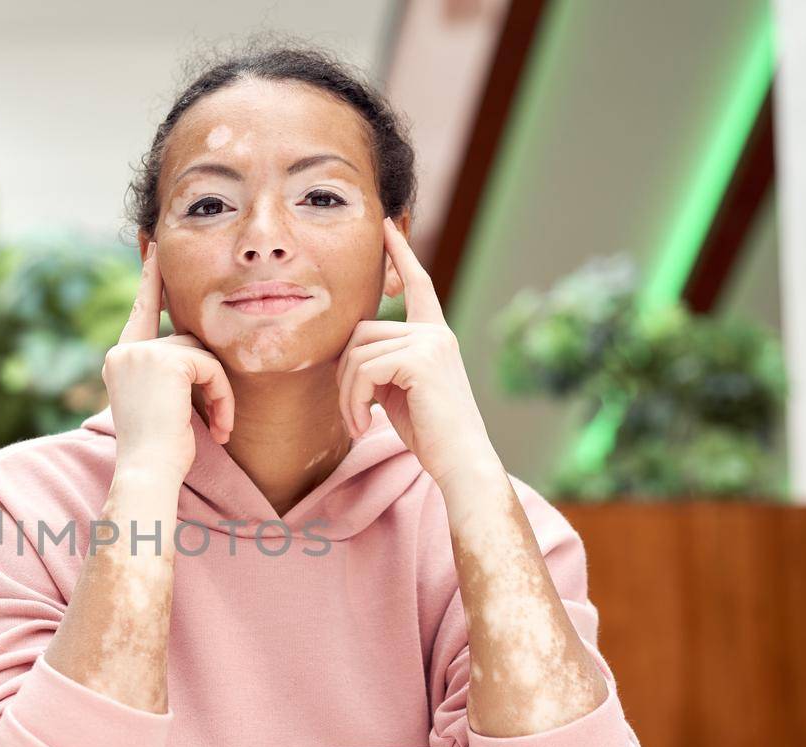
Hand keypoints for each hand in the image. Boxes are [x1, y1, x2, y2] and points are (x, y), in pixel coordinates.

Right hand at [104, 243, 235, 484]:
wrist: (148, 471)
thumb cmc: (158, 451)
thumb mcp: (160, 403)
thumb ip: (168, 370)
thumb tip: (192, 348)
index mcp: (120, 361)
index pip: (140, 312)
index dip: (149, 281)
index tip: (154, 251)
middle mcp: (124, 352)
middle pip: (185, 341)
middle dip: (209, 377)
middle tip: (220, 420)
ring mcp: (142, 353)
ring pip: (201, 354)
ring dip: (218, 391)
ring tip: (218, 427)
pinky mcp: (166, 361)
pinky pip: (211, 366)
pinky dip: (222, 395)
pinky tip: (219, 425)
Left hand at [335, 216, 499, 486]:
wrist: (461, 462)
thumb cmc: (430, 434)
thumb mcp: (400, 390)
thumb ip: (382, 363)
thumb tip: (349, 350)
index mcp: (434, 335)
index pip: (418, 284)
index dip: (401, 254)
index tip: (386, 226)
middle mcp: (434, 332)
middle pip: (361, 331)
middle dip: (345, 375)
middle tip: (352, 413)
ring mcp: (429, 342)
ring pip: (356, 353)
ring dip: (346, 394)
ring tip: (358, 422)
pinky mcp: (419, 359)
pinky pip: (362, 369)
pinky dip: (353, 400)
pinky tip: (363, 424)